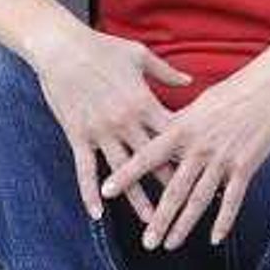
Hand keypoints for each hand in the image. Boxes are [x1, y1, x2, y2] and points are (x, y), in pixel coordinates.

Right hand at [24, 20, 188, 220]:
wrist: (62, 47)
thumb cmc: (102, 47)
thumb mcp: (139, 55)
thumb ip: (166, 72)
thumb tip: (190, 81)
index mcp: (143, 101)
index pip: (172, 134)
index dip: (190, 153)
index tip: (208, 171)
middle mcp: (125, 121)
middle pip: (153, 160)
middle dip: (171, 185)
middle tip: (189, 209)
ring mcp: (101, 131)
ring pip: (123, 172)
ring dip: (136, 199)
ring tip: (150, 223)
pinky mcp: (78, 136)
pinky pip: (85, 170)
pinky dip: (90, 193)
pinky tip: (96, 214)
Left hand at [98, 53, 269, 251]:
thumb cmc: (238, 87)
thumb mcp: (202, 101)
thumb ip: (183, 123)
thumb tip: (165, 135)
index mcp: (184, 126)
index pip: (148, 155)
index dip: (126, 174)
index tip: (106, 191)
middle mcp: (199, 146)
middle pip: (174, 189)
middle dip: (158, 219)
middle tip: (145, 242)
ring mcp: (223, 157)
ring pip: (199, 199)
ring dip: (184, 225)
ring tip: (170, 245)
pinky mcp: (247, 165)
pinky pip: (232, 199)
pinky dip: (224, 221)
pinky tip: (214, 239)